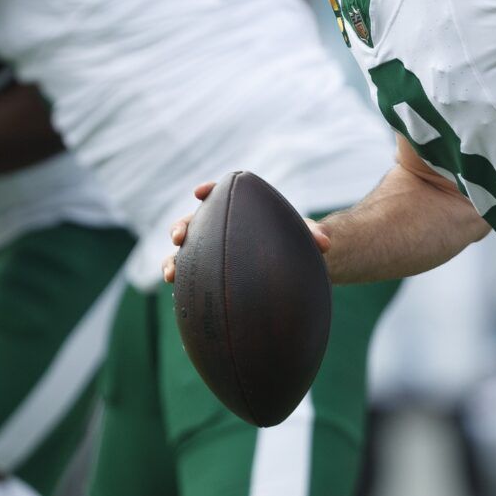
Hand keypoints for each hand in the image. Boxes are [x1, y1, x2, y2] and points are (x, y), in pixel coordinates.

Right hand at [162, 181, 330, 283]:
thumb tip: (325, 243)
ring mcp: (211, 254)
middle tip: (179, 237)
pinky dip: (184, 290)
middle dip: (182, 227)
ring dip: (173, 261)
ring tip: (170, 274)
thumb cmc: (296, 242)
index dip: (208, 192)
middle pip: (193, 224)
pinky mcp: (209, 278)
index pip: (220, 195)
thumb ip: (314, 235)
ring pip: (185, 255)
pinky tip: (180, 304)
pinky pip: (192, 283)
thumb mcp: (306, 237)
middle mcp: (219, 230)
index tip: (201, 192)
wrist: (292, 266)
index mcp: (239, 210)